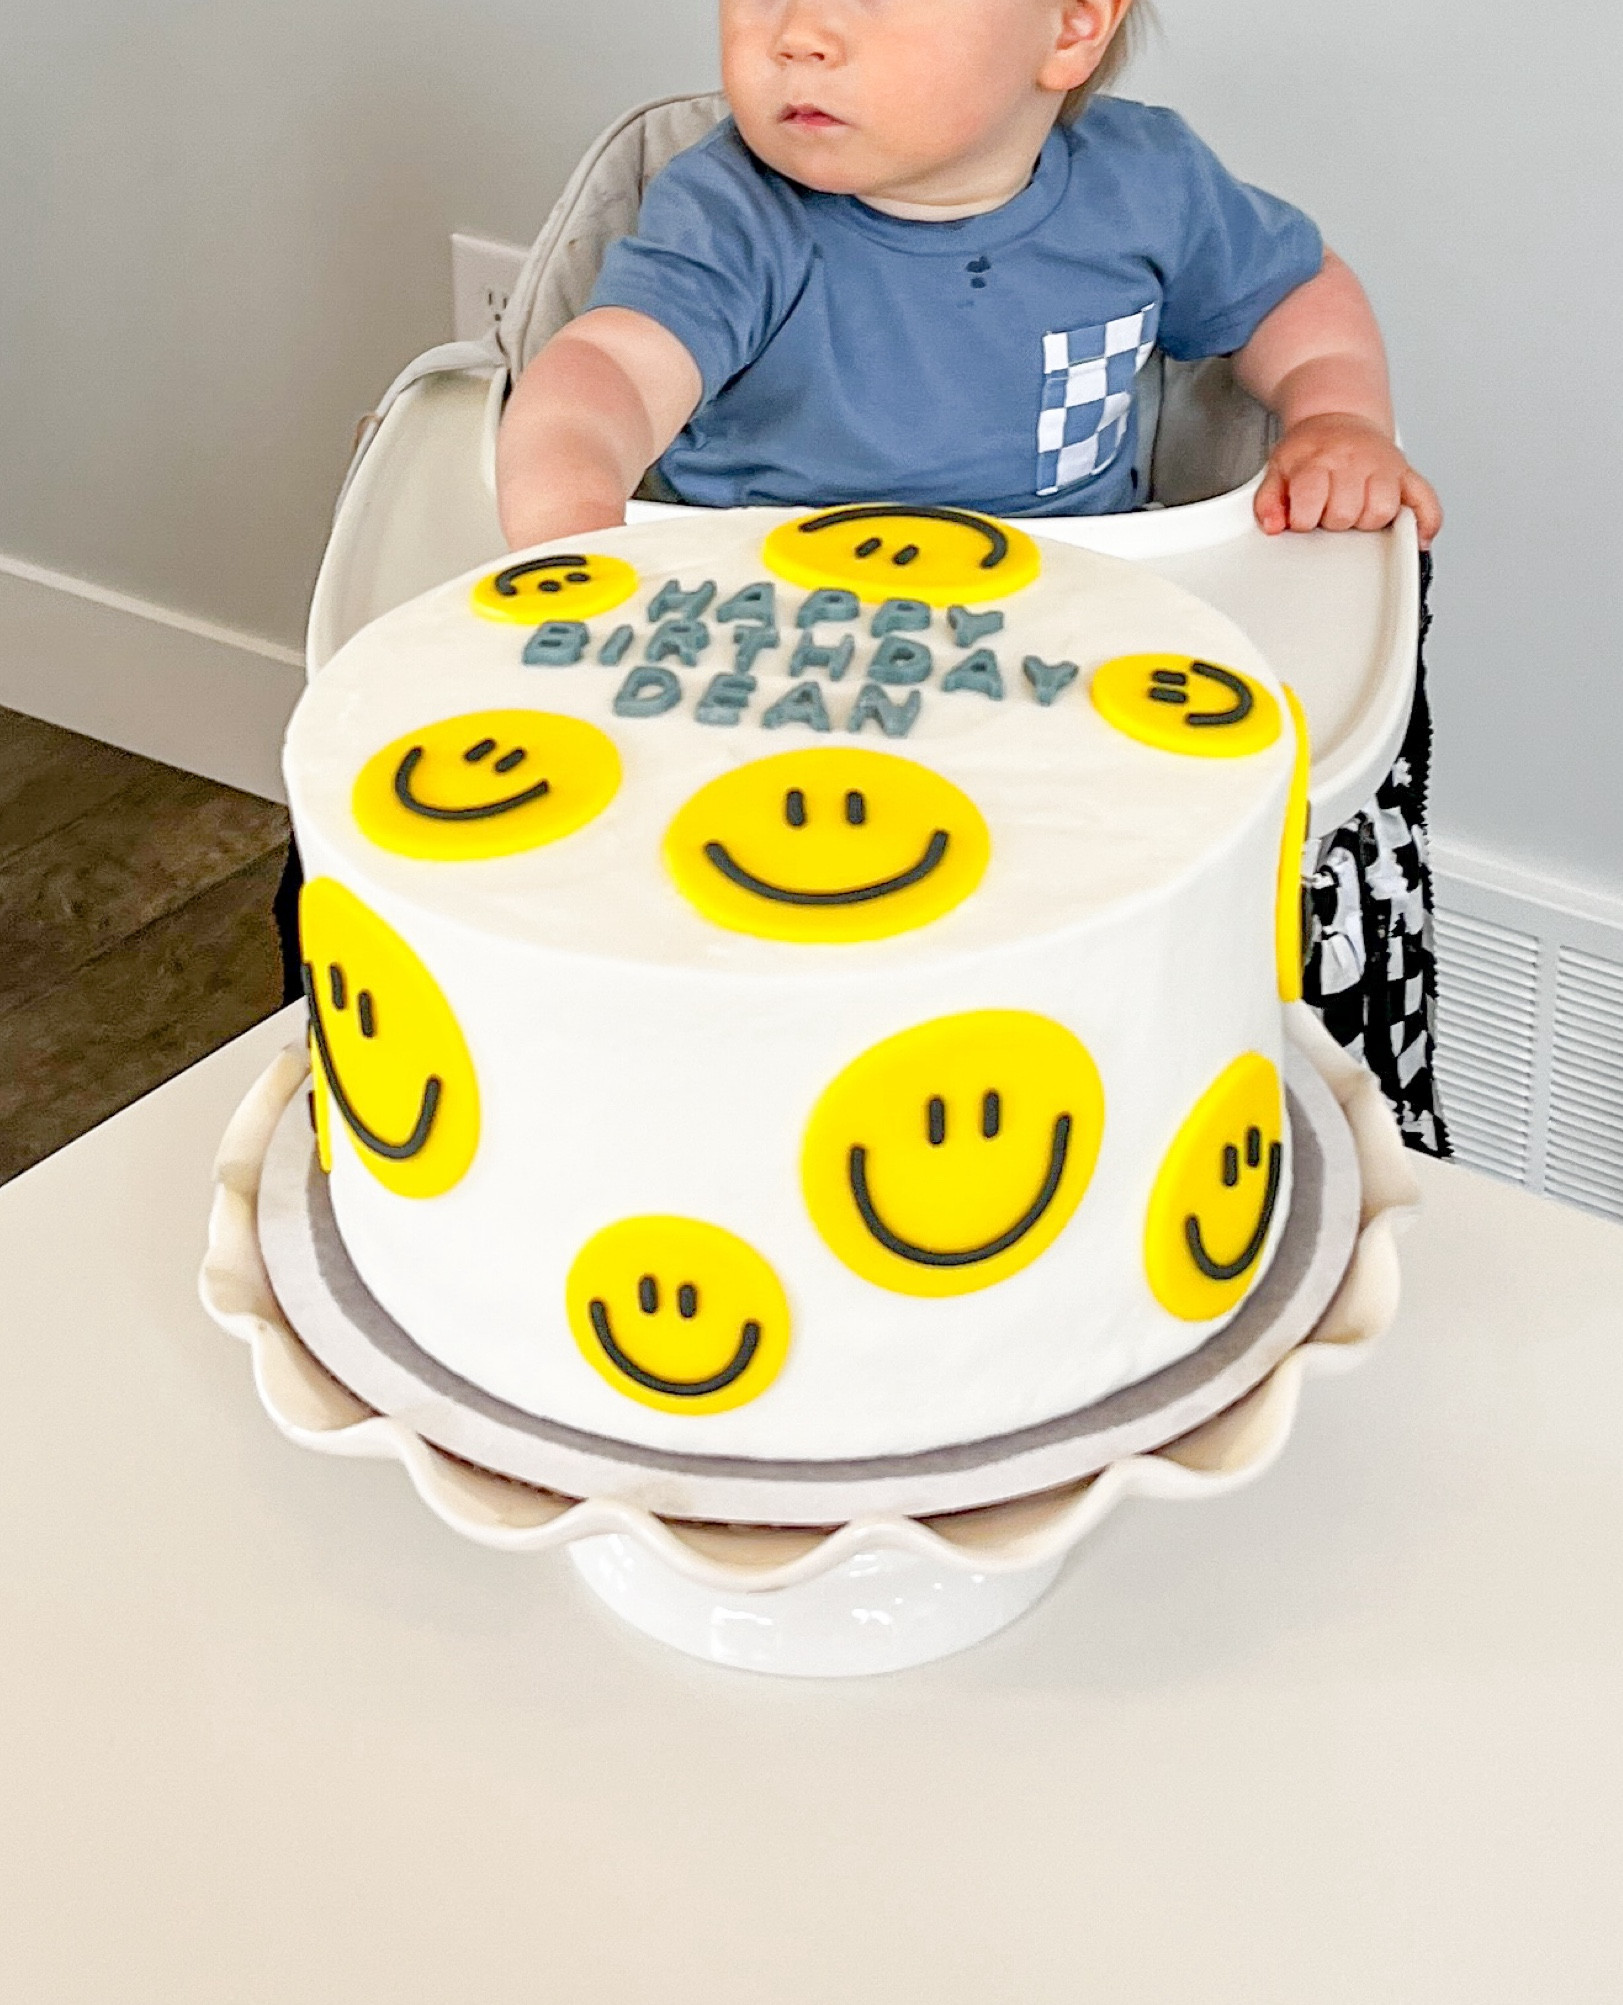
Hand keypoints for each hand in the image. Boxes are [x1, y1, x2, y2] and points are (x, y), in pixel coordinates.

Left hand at [1255, 413, 1442, 549]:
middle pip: (1346, 513)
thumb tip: (1273, 526)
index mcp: (1321, 460)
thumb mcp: (1277, 470)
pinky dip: (1425, 523)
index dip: (1303, 519)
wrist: (1336, 419)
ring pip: (1383, 511)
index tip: (1301, 516)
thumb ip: (1268, 501)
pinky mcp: (1408, 474)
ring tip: (1355, 514)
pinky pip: (1426, 502)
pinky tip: (1415, 537)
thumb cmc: (1310, 450)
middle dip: (1333, 522)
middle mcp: (1356, 461)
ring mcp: (1385, 466)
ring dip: (1367, 522)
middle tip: (1327, 511)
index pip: (1312, 502)